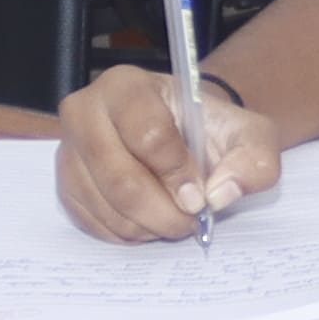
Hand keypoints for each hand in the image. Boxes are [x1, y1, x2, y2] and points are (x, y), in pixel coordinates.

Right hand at [54, 61, 281, 241]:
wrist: (183, 135)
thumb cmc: (209, 130)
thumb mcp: (249, 136)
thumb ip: (253, 161)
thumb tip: (220, 195)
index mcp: (127, 86)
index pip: (148, 135)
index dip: (178, 174)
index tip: (200, 196)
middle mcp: (85, 112)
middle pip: (120, 178)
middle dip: (163, 211)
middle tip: (189, 221)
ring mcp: (68, 151)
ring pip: (106, 206)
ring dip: (148, 226)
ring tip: (173, 218)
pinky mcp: (65, 185)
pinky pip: (93, 223)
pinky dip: (128, 233)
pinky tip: (149, 220)